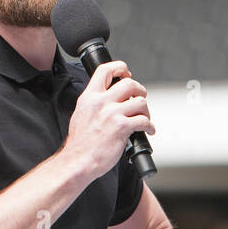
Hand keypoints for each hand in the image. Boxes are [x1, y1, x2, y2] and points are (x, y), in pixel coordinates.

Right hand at [63, 60, 154, 180]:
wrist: (78, 161)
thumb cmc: (80, 142)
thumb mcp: (81, 113)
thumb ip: (94, 102)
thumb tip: (109, 96)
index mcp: (89, 96)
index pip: (105, 70)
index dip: (120, 68)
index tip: (127, 74)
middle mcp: (100, 102)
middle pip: (129, 83)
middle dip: (139, 90)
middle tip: (140, 97)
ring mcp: (111, 114)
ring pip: (140, 101)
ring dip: (146, 110)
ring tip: (144, 118)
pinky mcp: (121, 127)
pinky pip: (144, 121)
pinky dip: (149, 126)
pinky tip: (147, 131)